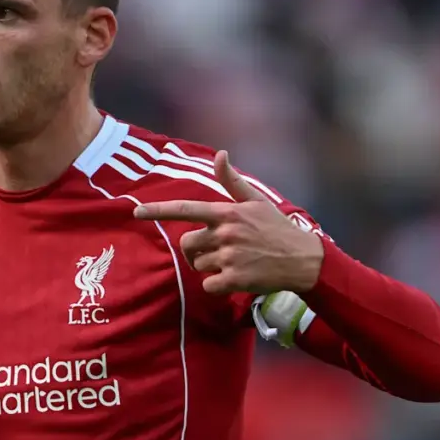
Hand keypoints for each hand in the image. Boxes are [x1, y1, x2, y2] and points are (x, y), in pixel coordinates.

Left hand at [134, 151, 323, 294]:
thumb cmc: (277, 229)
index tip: (136, 212)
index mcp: (227, 213)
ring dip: (210, 267)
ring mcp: (229, 257)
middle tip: (217, 251)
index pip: (185, 209)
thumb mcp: (256, 201)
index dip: (158, 211)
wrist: (303, 260)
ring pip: (198, 266)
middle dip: (195, 250)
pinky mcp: (234, 280)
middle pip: (187, 244)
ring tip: (234, 262)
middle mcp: (225, 233)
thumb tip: (220, 153)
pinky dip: (217, 286)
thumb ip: (232, 181)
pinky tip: (235, 279)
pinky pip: (208, 285)